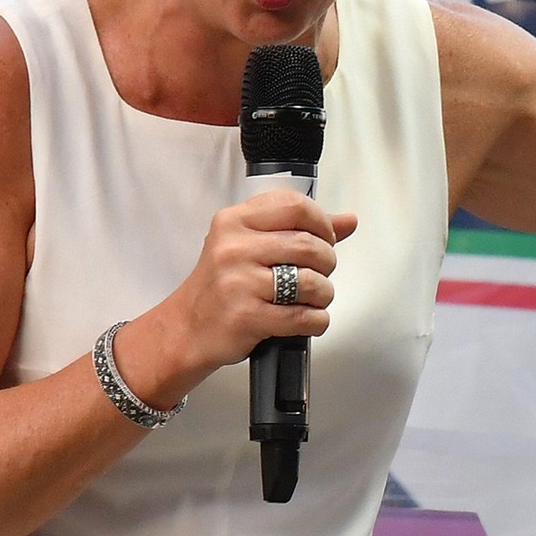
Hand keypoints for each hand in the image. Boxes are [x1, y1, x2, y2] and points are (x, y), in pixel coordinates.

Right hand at [162, 189, 359, 374]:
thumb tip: (349, 220)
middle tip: (319, 273)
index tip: (325, 238)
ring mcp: (238, 282)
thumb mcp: (250, 245)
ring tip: (314, 298)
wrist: (186, 329)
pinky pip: (303, 317)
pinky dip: (316, 320)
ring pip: (310, 281)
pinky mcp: (246, 316)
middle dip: (327, 262)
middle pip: (309, 245)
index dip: (322, 223)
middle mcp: (234, 247)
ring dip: (324, 294)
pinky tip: (309, 319)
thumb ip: (299, 229)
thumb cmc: (222, 285)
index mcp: (235, 220)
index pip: (295, 206)